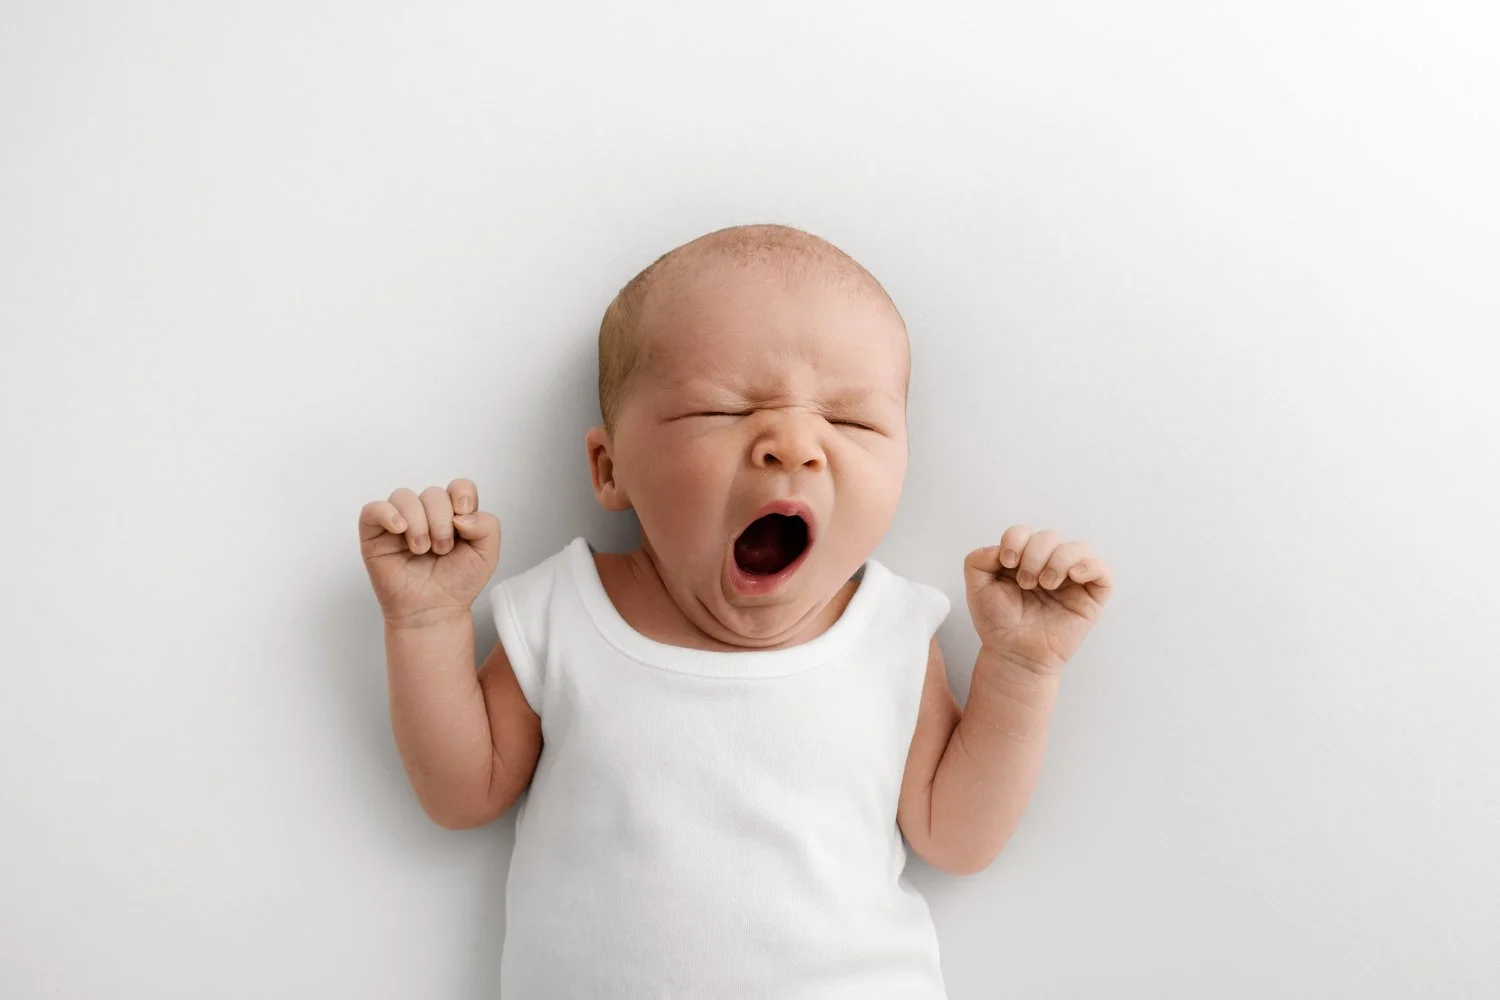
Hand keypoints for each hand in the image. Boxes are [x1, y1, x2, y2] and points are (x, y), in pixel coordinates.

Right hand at [358, 479, 500, 628]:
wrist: (433, 612)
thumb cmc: (457, 583)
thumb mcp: (487, 554)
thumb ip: (488, 526)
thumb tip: (461, 514)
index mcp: (454, 514)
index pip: (458, 486)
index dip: (462, 496)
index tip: (463, 521)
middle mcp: (426, 513)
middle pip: (433, 493)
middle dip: (441, 522)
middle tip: (442, 550)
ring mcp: (399, 522)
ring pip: (404, 497)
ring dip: (418, 523)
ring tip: (422, 550)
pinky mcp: (375, 534)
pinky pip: (373, 509)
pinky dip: (387, 514)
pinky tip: (400, 530)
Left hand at [963, 525, 1112, 674]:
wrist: (1013, 654)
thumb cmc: (998, 622)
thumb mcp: (976, 587)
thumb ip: (978, 559)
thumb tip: (999, 547)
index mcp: (1024, 559)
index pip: (1025, 532)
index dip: (1016, 539)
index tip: (1007, 562)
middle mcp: (1049, 564)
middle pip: (1050, 536)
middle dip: (1035, 555)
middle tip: (1025, 583)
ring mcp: (1073, 579)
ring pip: (1079, 548)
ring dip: (1059, 560)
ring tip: (1045, 584)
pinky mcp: (1092, 597)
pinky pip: (1103, 571)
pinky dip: (1090, 566)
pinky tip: (1073, 576)